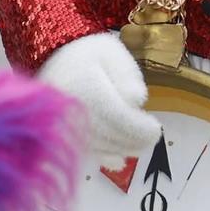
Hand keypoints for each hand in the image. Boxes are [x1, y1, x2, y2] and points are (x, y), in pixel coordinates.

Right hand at [35, 32, 160, 159]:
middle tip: (150, 139)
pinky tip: (118, 159)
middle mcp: (73, 108)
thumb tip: (135, 100)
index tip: (156, 130)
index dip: (141, 129)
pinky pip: (84, 151)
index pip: (120, 117)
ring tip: (137, 145)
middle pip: (111, 135)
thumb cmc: (87, 51)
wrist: (52, 56)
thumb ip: (128, 75)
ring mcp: (63, 122)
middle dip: (135, 141)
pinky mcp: (58, 131)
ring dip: (122, 148)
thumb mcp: (112, 52)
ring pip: (100, 147)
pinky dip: (104, 157)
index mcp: (87, 87)